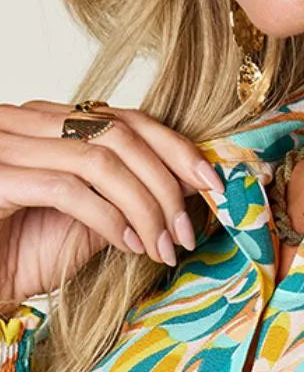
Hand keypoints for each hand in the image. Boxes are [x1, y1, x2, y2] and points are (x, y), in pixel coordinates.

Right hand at [0, 98, 220, 310]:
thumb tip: (187, 193)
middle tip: (189, 230)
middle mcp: (24, 122)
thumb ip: (126, 199)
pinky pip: (69, 189)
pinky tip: (129, 247)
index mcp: (47, 122)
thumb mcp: (85, 223)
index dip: (177, 149)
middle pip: (120, 133)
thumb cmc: (16, 253)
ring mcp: (6, 146)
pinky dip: (110, 218)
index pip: (125, 118)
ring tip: (165, 246)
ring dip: (145, 206)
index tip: (215, 186)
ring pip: (101, 159)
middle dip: (168, 182)